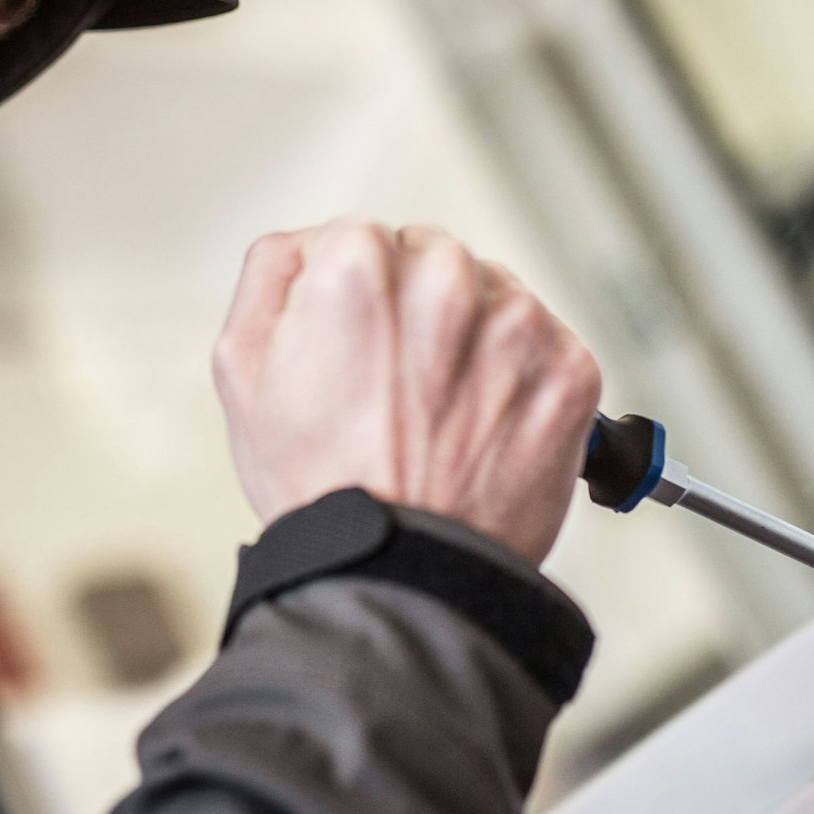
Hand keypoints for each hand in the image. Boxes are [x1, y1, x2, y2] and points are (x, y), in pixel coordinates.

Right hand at [213, 220, 601, 564]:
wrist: (402, 576)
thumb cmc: (323, 486)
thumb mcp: (243, 369)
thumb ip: (272, 274)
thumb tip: (311, 242)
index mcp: (359, 266)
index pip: (367, 238)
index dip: (357, 297)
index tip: (361, 349)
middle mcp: (446, 281)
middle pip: (435, 259)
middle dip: (420, 310)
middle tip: (401, 389)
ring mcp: (517, 326)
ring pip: (496, 297)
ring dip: (477, 339)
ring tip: (444, 415)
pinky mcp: (571, 370)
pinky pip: (549, 345)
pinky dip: (525, 379)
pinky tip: (487, 426)